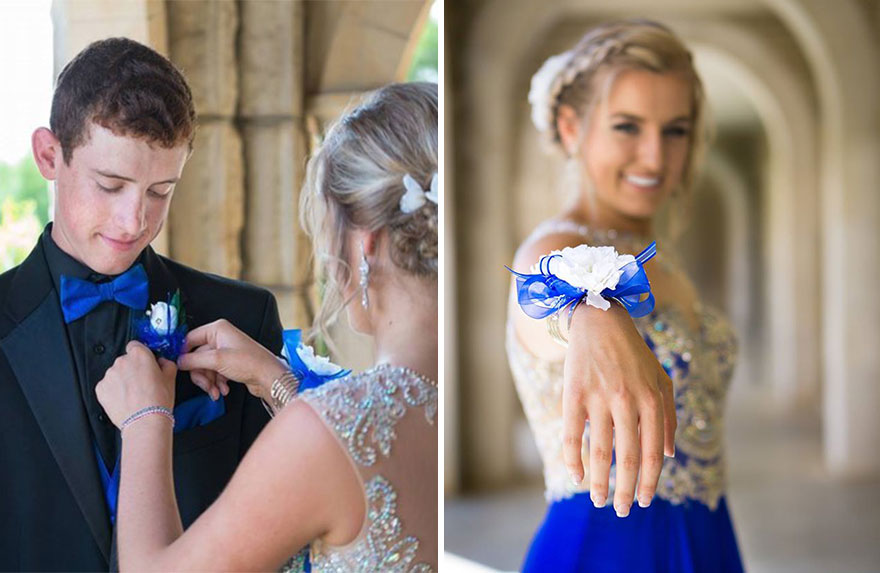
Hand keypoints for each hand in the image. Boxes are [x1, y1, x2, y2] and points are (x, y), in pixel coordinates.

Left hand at [96, 341, 177, 428]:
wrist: (145, 421)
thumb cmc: (158, 400)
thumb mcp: (171, 378)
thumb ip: (166, 364)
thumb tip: (162, 362)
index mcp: (139, 355)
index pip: (135, 345)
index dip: (141, 355)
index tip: (144, 363)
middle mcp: (122, 361)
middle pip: (125, 360)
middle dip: (132, 369)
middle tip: (142, 383)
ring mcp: (109, 375)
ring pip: (116, 373)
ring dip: (122, 380)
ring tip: (133, 394)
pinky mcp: (100, 388)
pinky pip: (107, 386)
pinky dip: (113, 391)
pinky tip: (124, 400)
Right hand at [177, 319, 286, 400]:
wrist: (268, 377)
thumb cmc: (250, 363)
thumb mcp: (217, 360)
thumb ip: (193, 360)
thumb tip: (178, 361)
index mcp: (217, 329)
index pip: (190, 339)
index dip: (184, 354)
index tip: (181, 367)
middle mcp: (221, 337)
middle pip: (197, 356)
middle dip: (201, 374)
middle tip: (206, 385)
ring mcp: (225, 351)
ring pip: (205, 367)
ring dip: (209, 382)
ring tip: (215, 391)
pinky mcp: (229, 363)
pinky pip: (215, 372)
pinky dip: (217, 383)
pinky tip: (223, 389)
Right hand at [563, 302, 675, 516]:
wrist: (600, 320)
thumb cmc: (634, 354)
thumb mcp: (661, 380)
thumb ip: (669, 417)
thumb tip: (667, 456)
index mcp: (652, 401)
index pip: (652, 455)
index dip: (649, 483)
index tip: (644, 502)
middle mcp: (627, 401)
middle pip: (627, 459)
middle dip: (625, 492)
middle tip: (622, 511)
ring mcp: (599, 398)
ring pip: (599, 453)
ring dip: (600, 483)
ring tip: (599, 500)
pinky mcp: (574, 394)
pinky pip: (572, 435)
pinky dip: (573, 460)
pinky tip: (576, 476)